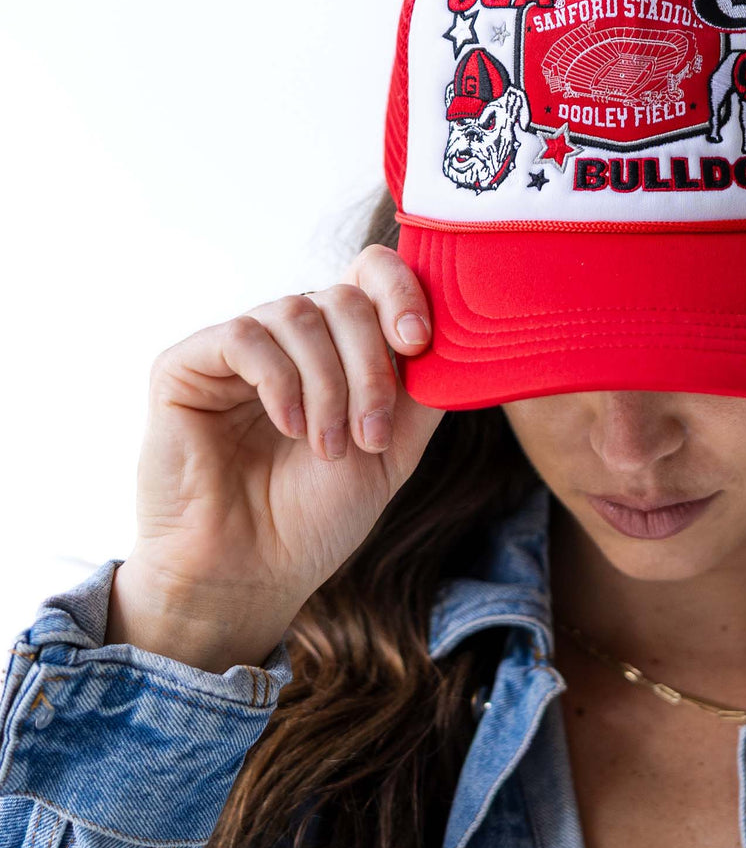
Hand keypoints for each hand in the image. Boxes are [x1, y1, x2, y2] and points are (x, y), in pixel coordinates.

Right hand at [105, 243, 443, 671]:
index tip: (418, 342)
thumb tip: (457, 334)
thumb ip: (423, 387)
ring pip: (299, 313)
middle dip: (371, 367)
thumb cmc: (319, 515)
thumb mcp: (394, 446)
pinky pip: (244, 336)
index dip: (402, 291)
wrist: (252, 573)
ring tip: (329, 447)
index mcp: (339, 346)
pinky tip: (289, 427)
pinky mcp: (186, 365)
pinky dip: (280, 381)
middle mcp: (289, 336)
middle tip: (373, 435)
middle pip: (345, 298)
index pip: (371, 274)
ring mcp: (238, 347)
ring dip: (329, 385)